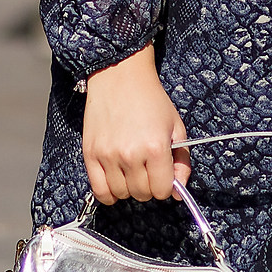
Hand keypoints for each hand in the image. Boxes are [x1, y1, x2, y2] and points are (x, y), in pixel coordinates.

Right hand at [82, 47, 191, 203]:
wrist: (120, 77)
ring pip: (121, 194)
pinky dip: (109, 193)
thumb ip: (182, 161)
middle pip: (142, 194)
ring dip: (129, 187)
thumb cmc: (150, 99)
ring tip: (131, 169)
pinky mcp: (90, 155)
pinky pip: (99, 191)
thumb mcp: (176, 126)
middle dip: (148, 186)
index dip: (166, 185)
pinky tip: (116, 181)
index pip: (163, 190)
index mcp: (155, 147)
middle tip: (148, 169)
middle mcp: (131, 155)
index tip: (163, 175)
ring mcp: (108, 156)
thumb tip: (178, 192)